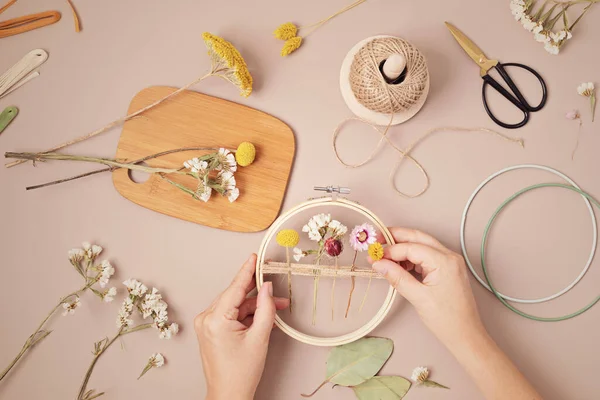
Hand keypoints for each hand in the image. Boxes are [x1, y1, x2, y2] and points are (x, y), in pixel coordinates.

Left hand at [194, 254, 289, 399]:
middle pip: (235, 295)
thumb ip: (265, 309)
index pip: (235, 288)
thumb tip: (266, 288)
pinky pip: (231, 314)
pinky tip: (263, 316)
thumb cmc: (241, 373)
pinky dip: (247, 314)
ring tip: (277, 307)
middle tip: (274, 282)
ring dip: (255, 305)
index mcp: (215, 320)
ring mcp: (207, 324)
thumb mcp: (259, 338)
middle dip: (258, 292)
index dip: (247, 270)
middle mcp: (206, 319)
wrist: (229, 395)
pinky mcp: (211, 330)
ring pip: (235, 305)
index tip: (254, 257)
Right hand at [372, 228, 485, 347]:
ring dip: (402, 247)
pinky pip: (426, 256)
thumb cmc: (446, 319)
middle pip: (417, 237)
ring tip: (384, 256)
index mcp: (444, 261)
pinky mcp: (447, 269)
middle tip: (376, 240)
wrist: (466, 335)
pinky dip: (411, 257)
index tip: (373, 256)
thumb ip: (397, 277)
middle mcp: (449, 256)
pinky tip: (398, 265)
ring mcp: (449, 261)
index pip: (411, 247)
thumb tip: (378, 263)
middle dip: (395, 237)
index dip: (390, 250)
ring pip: (422, 245)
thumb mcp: (418, 297)